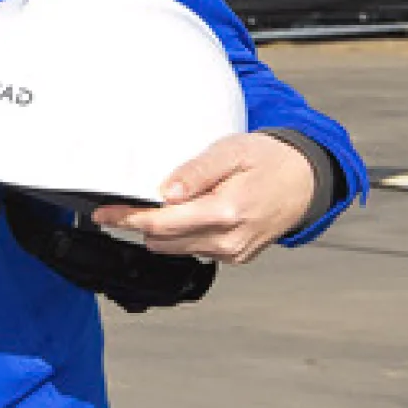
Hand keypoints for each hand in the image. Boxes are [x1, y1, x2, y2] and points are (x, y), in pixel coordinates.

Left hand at [97, 132, 319, 265]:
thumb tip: (165, 192)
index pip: (161, 224)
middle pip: (163, 241)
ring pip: (176, 249)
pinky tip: (187, 215)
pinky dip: (183, 236)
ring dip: (161, 232)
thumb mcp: (230, 151)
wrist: (306, 180)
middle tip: (121, 205)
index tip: (101, 214)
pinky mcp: (238, 256)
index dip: (127, 219)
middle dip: (139, 225)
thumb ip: (196, 172)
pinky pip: (196, 250)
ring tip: (161, 205)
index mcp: (226, 213)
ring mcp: (234, 252)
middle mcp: (229, 240)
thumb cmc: (266, 160)